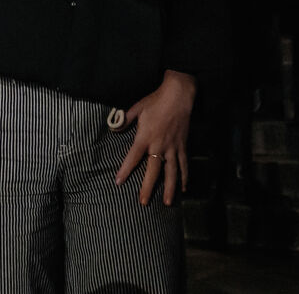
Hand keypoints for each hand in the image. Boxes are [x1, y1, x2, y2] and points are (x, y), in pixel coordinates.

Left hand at [113, 69, 195, 204]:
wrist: (179, 95)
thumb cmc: (156, 101)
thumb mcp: (137, 108)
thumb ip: (125, 120)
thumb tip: (113, 128)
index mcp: (145, 136)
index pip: (133, 157)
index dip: (125, 170)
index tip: (118, 182)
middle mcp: (159, 145)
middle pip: (153, 170)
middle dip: (147, 187)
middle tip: (143, 202)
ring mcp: (173, 147)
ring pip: (171, 172)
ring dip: (169, 188)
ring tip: (166, 203)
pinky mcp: (183, 146)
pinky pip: (184, 164)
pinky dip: (185, 177)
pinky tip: (184, 189)